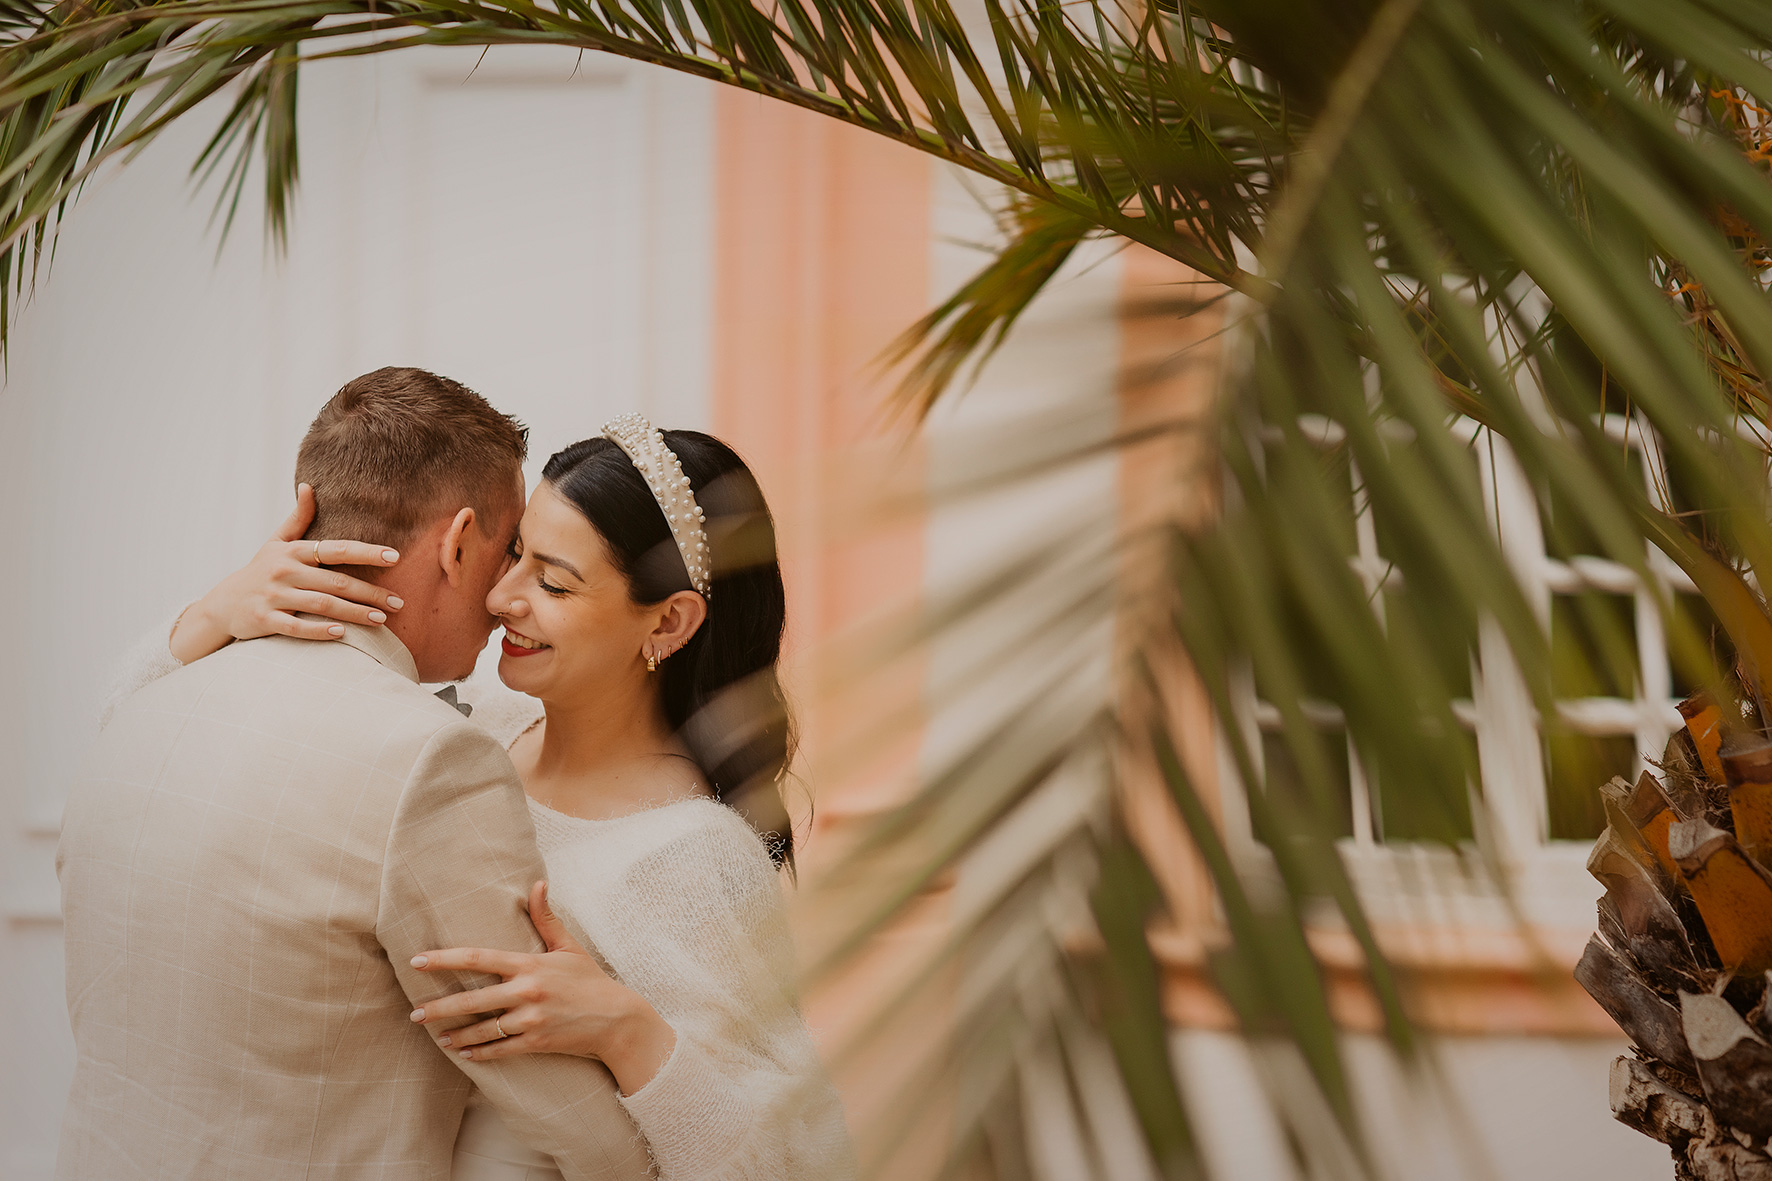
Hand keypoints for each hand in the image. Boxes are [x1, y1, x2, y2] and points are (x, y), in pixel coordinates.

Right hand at [168, 484, 403, 663]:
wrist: (222, 603)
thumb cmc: (260, 571)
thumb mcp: (277, 543)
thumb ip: (298, 518)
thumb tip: (309, 486)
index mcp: (293, 552)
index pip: (337, 550)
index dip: (367, 552)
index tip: (395, 556)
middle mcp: (284, 572)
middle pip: (336, 582)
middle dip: (371, 593)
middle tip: (399, 602)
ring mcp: (274, 596)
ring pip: (321, 605)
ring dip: (354, 613)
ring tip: (382, 619)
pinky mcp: (264, 620)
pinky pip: (296, 627)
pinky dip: (319, 630)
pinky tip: (343, 634)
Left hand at [409, 881, 676, 1094]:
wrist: (616, 1019)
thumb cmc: (589, 980)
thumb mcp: (568, 947)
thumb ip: (546, 918)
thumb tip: (537, 883)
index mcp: (530, 965)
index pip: (478, 958)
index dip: (445, 959)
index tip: (418, 960)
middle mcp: (527, 992)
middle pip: (472, 999)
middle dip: (439, 1008)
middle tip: (415, 1013)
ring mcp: (531, 1019)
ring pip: (483, 1029)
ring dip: (456, 1035)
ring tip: (437, 1037)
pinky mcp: (537, 1042)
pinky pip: (500, 1049)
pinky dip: (480, 1053)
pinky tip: (464, 1053)